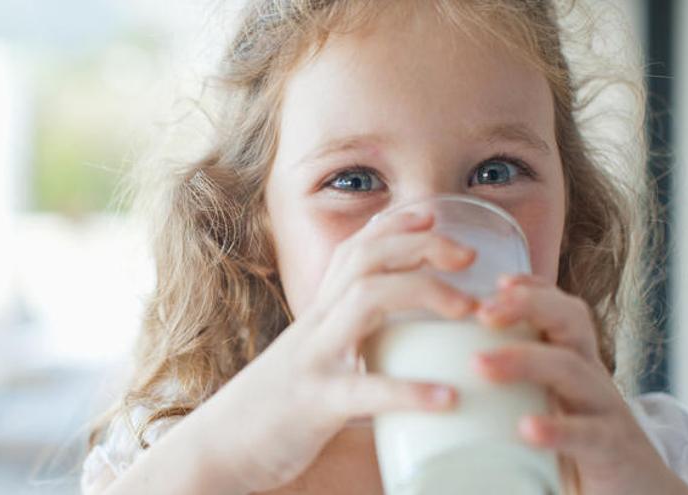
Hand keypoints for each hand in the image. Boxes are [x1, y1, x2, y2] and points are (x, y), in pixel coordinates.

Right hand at [188, 209, 476, 493]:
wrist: (219, 448)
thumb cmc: (275, 408)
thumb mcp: (314, 362)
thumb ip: (351, 347)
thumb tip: (403, 352)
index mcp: (319, 315)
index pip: (354, 250)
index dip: (393, 224)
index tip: (434, 213)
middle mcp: (315, 326)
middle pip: (365, 259)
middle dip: (418, 244)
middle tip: (468, 255)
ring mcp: (313, 360)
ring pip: (364, 300)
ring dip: (422, 292)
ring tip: (468, 309)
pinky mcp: (314, 404)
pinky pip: (363, 390)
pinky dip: (408, 391)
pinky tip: (448, 398)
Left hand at [472, 274, 687, 494]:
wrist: (636, 492)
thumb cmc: (577, 444)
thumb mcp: (545, 403)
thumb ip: (511, 384)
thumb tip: (443, 377)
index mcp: (572, 361)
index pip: (560, 309)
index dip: (533, 288)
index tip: (497, 281)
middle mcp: (590, 376)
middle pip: (569, 321)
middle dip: (528, 306)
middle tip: (482, 312)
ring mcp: (604, 409)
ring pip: (570, 369)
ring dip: (524, 360)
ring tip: (480, 364)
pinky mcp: (611, 448)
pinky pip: (586, 433)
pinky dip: (557, 428)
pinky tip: (526, 427)